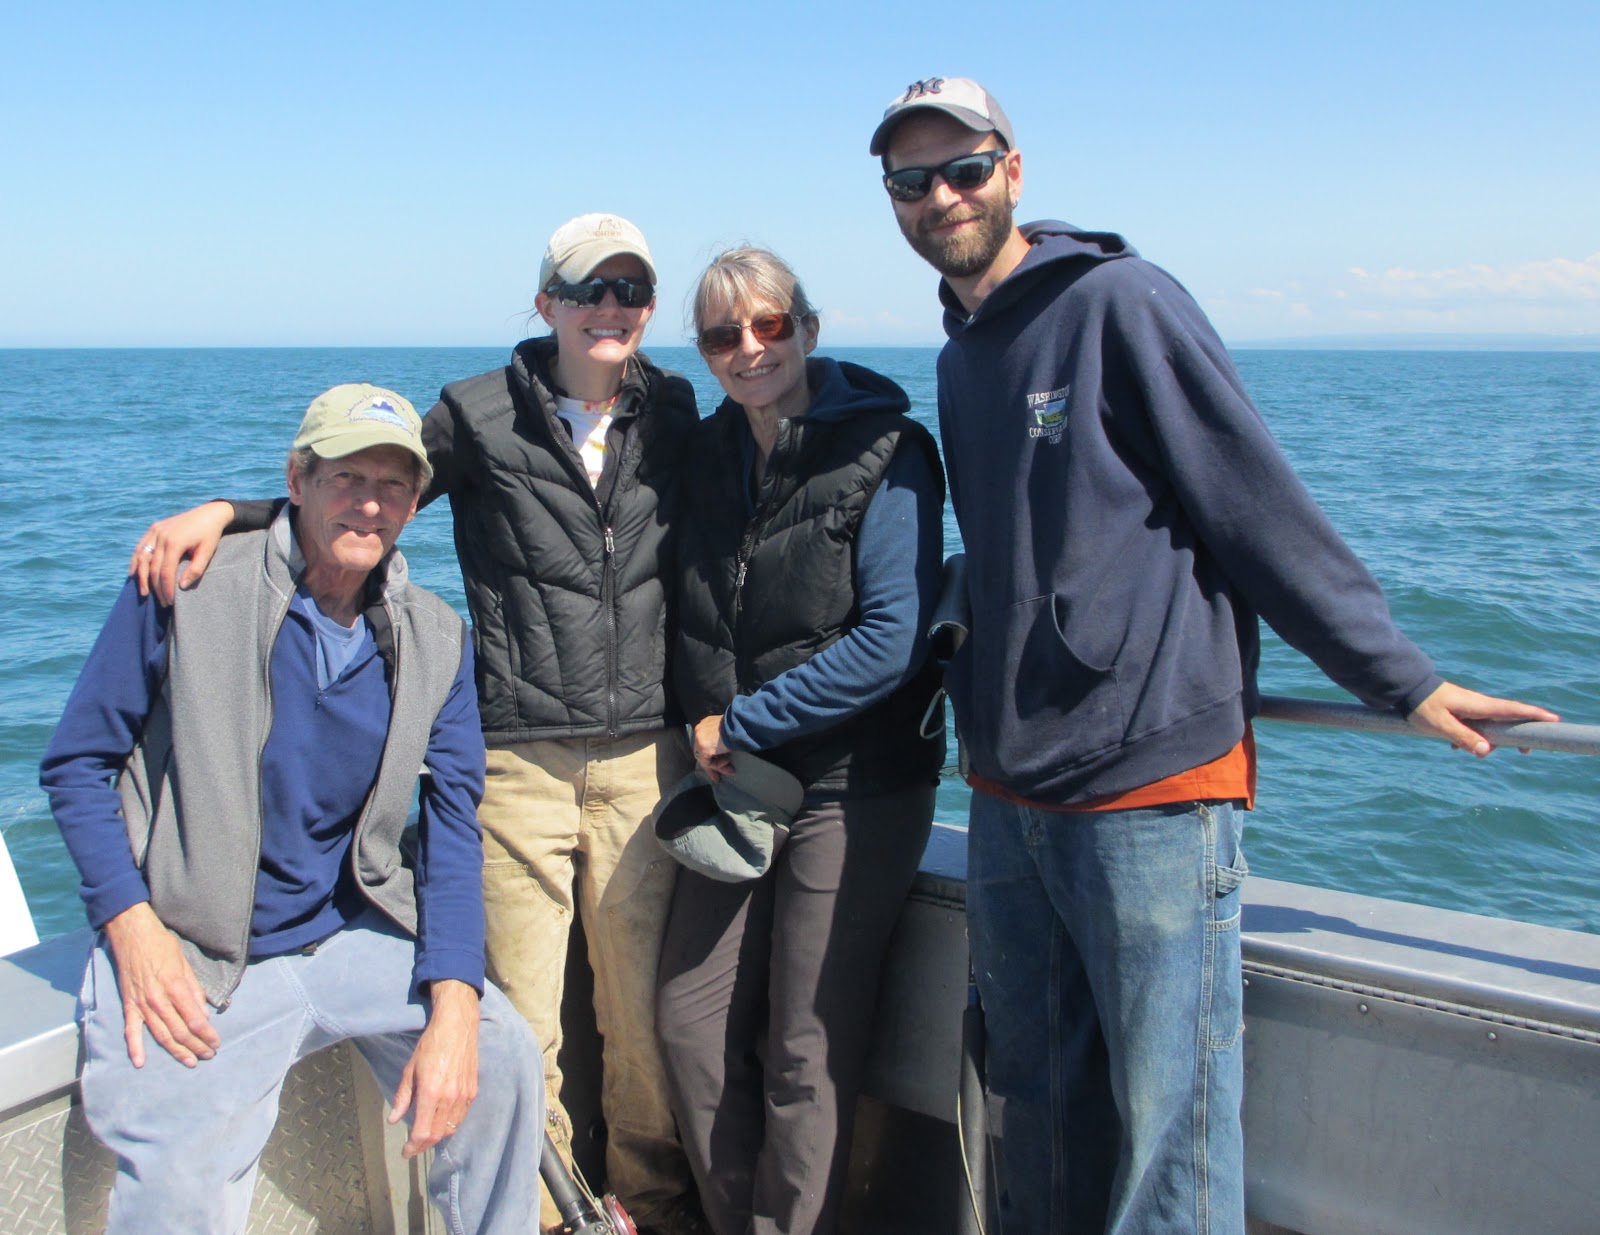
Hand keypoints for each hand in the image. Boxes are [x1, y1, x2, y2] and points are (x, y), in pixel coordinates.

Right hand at [102, 903, 219, 1067]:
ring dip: (176, 1051)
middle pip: (180, 1031)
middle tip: (209, 1055)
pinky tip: (140, 1062)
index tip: (216, 1043)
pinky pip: (131, 1031)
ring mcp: (141, 1005)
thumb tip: (203, 1013)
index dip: (206, 1034)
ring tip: (190, 1062)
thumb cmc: (162, 945)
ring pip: (161, 1034)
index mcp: (176, 987)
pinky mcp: (129, 1005)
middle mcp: (158, 1000)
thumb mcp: (185, 963)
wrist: (133, 935)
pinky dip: (135, 1047)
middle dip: (196, 1046)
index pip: (195, 1020)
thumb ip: (194, 989)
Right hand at [128, 501, 233, 605]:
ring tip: (144, 593)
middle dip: (156, 587)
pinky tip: (134, 574)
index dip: (166, 588)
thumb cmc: (211, 535)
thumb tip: (181, 586)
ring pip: (142, 557)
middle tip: (162, 602)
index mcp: (175, 542)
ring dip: (141, 576)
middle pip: (152, 567)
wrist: (209, 513)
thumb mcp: (207, 552)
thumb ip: (195, 570)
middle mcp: (161, 536)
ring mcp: (156, 530)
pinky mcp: (154, 528)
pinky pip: (141, 547)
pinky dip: (136, 561)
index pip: (165, 572)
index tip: (169, 602)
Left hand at [390, 979, 479, 1158]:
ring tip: (425, 1135)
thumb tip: (394, 1119)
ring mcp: (464, 1095)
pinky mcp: (473, 1091)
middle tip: (413, 1147)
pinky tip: (441, 1120)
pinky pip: (461, 1117)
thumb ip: (403, 1097)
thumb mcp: (410, 1070)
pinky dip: (450, 1124)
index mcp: (431, 1093)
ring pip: (451, 1128)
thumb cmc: (430, 1045)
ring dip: (437, 1136)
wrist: (457, 1026)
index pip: (422, 1132)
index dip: (412, 1147)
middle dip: (423, 1145)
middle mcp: (450, 1097)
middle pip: (437, 1135)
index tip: (405, 1152)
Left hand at [692, 714, 734, 781]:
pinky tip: (727, 763)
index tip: (720, 761)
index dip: (711, 754)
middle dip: (712, 765)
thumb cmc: (739, 726)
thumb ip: (722, 738)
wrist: (739, 724)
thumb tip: (724, 753)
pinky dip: (718, 766)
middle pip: (702, 752)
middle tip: (718, 777)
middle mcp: (700, 730)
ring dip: (718, 767)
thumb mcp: (728, 731)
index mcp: (706, 724)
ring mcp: (699, 739)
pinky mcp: (703, 748)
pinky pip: (708, 762)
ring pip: (705, 759)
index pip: (705, 742)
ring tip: (731, 770)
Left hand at [1406, 681, 1559, 756]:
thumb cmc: (1422, 705)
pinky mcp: (1458, 709)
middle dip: (1518, 733)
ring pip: (1489, 724)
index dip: (1533, 715)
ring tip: (1491, 752)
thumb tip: (1486, 751)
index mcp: (1478, 705)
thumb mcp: (1440, 724)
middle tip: (1527, 750)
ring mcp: (1469, 706)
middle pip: (1506, 719)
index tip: (1554, 720)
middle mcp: (1478, 704)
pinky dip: (1472, 736)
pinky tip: (1455, 747)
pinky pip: (1473, 724)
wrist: (1405, 688)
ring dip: (1492, 738)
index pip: (1512, 710)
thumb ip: (1462, 737)